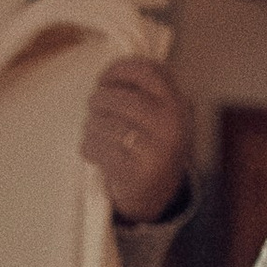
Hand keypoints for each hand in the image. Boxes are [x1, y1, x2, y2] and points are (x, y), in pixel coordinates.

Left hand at [82, 56, 191, 222]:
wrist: (157, 196)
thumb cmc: (151, 146)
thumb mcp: (161, 115)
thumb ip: (144, 91)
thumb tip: (109, 74)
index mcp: (178, 105)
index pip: (146, 72)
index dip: (118, 70)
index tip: (104, 79)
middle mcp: (171, 125)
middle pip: (117, 98)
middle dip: (98, 101)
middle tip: (95, 109)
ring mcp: (156, 150)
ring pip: (102, 123)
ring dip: (91, 127)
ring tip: (97, 135)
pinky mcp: (135, 173)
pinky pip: (96, 148)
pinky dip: (89, 148)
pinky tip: (96, 153)